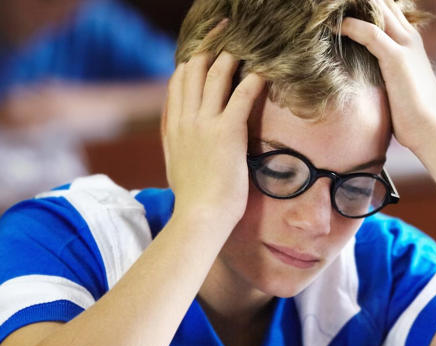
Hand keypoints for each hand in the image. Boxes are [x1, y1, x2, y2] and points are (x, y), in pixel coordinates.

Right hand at [162, 21, 265, 223]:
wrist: (199, 216)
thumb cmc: (194, 200)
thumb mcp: (176, 166)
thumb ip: (177, 145)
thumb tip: (179, 138)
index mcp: (172, 128)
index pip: (177, 84)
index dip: (190, 65)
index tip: (203, 54)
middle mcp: (184, 120)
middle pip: (193, 72)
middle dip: (209, 50)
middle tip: (225, 39)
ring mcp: (204, 124)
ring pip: (215, 77)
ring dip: (230, 58)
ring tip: (244, 49)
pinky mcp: (227, 132)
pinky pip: (241, 96)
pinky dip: (253, 80)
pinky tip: (263, 72)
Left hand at [341, 0, 435, 158]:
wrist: (435, 133)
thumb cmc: (416, 119)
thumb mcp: (399, 89)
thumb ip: (386, 76)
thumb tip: (367, 83)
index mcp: (411, 42)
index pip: (387, 10)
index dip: (366, 7)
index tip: (341, 11)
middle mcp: (410, 38)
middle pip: (383, 3)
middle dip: (358, 3)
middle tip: (329, 6)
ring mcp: (405, 46)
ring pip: (378, 9)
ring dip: (352, 7)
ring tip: (327, 9)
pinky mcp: (397, 59)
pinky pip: (369, 32)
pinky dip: (350, 26)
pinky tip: (334, 26)